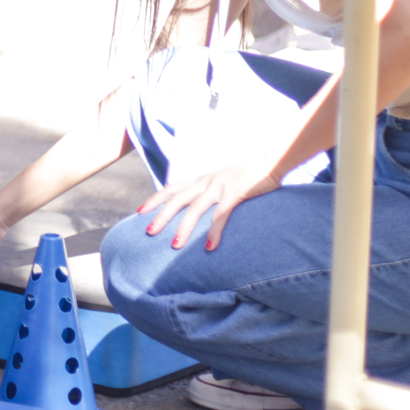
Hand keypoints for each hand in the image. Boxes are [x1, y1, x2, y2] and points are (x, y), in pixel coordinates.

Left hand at [137, 156, 282, 250]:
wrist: (269, 161)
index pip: (172, 189)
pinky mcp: (234, 194)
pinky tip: (210, 248)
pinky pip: (221, 215)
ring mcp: (219, 188)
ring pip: (195, 210)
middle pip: (176, 199)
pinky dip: (214, 232)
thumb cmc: (247, 174)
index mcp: (201, 180)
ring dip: (183, 228)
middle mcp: (205, 182)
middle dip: (160, 215)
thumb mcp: (222, 181)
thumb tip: (201, 205)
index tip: (140, 211)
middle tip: (148, 232)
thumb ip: (210, 191)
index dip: (155, 199)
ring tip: (174, 245)